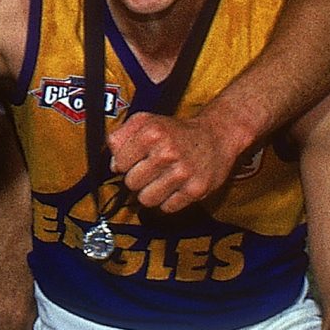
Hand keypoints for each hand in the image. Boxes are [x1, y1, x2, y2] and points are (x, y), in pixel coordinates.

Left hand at [107, 109, 237, 211]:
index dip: (125, 163)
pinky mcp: (196, 189)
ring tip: (160, 180)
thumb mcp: (146, 121)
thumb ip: (121, 137)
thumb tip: (113, 165)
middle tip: (150, 170)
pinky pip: (167, 208)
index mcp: (152, 132)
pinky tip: (175, 186)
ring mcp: (183, 172)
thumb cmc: (177, 131)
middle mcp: (168, 151)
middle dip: (137, 178)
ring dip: (151, 193)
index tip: (135, 159)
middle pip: (131, 183)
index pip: (119, 163)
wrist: (216, 136)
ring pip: (146, 199)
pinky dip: (169, 200)